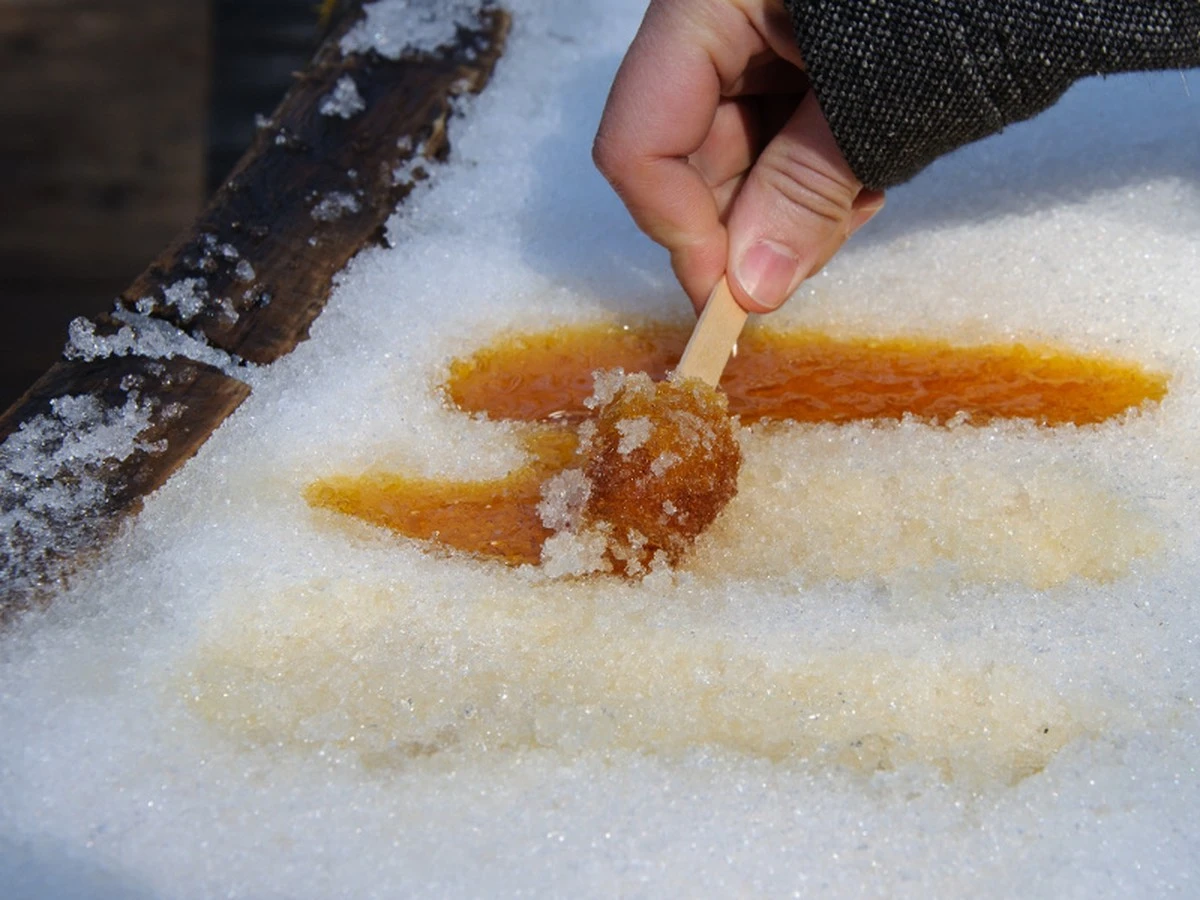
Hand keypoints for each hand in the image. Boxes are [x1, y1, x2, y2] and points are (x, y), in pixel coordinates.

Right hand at [593, 0, 884, 313]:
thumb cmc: (966, 3)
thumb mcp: (879, 101)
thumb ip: (804, 193)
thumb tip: (749, 292)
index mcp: (707, 6)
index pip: (639, 142)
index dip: (678, 232)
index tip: (732, 303)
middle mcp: (716, 22)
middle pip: (684, 154)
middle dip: (742, 223)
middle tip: (805, 261)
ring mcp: (756, 37)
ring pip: (734, 153)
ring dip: (788, 201)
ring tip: (858, 197)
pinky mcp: (796, 53)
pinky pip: (778, 134)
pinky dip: (815, 172)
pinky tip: (864, 174)